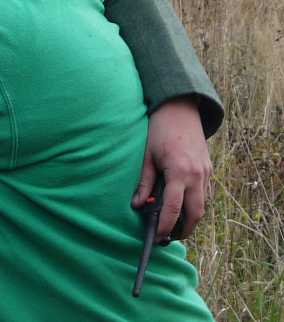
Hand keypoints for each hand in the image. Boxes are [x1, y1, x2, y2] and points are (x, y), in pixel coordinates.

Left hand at [132, 96, 211, 239]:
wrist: (180, 109)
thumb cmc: (159, 129)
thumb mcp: (147, 155)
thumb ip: (144, 181)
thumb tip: (137, 204)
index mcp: (179, 171)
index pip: (174, 208)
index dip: (165, 225)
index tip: (156, 236)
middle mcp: (196, 174)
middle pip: (195, 214)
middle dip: (184, 230)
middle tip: (168, 237)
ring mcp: (205, 172)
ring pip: (202, 205)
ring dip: (191, 218)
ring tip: (174, 225)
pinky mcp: (208, 168)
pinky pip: (204, 193)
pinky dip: (194, 203)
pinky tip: (181, 205)